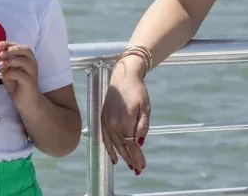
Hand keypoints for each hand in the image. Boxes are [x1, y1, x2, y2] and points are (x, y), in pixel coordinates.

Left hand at [0, 41, 39, 99]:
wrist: (27, 103)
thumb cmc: (17, 86)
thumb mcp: (7, 71)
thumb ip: (3, 61)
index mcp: (28, 60)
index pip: (21, 47)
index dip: (11, 44)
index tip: (0, 44)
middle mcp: (32, 64)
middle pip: (26, 50)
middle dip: (12, 49)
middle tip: (1, 54)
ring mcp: (32, 73)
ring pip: (24, 61)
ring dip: (9, 62)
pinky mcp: (29, 82)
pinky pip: (20, 74)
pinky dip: (9, 73)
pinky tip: (1, 76)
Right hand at [101, 56, 150, 174]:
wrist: (122, 78)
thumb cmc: (137, 91)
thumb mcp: (145, 107)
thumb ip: (143, 125)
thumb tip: (140, 142)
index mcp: (125, 121)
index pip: (132, 145)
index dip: (137, 156)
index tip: (142, 166)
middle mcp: (113, 124)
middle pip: (123, 147)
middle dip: (131, 159)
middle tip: (138, 169)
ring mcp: (106, 123)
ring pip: (114, 145)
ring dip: (122, 157)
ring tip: (130, 165)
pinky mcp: (102, 120)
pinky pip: (105, 139)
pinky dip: (109, 150)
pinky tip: (114, 158)